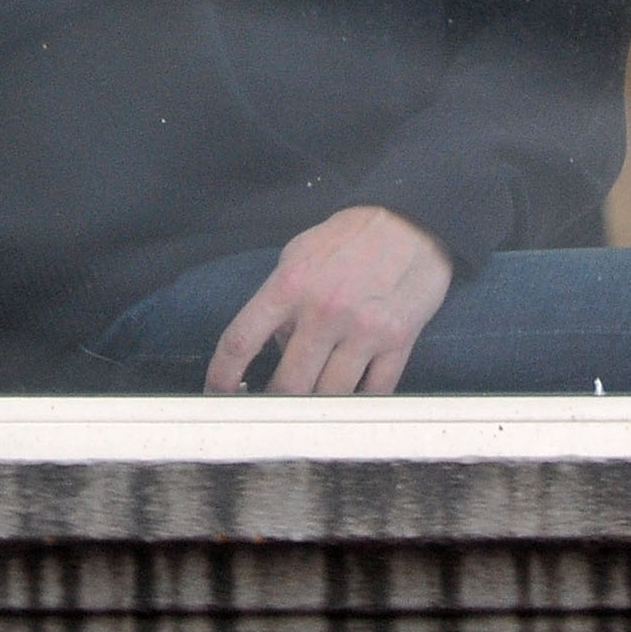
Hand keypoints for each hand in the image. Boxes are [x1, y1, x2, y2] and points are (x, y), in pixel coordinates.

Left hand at [206, 205, 453, 394]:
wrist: (413, 220)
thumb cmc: (352, 237)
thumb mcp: (300, 253)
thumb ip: (280, 298)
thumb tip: (274, 345)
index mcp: (291, 284)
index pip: (241, 340)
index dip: (221, 376)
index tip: (217, 395)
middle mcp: (324, 310)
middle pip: (287, 384)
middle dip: (276, 404)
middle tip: (272, 411)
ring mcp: (363, 329)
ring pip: (329, 396)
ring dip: (318, 407)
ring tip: (312, 409)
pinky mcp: (398, 340)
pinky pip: (374, 391)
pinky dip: (360, 402)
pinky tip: (351, 401)